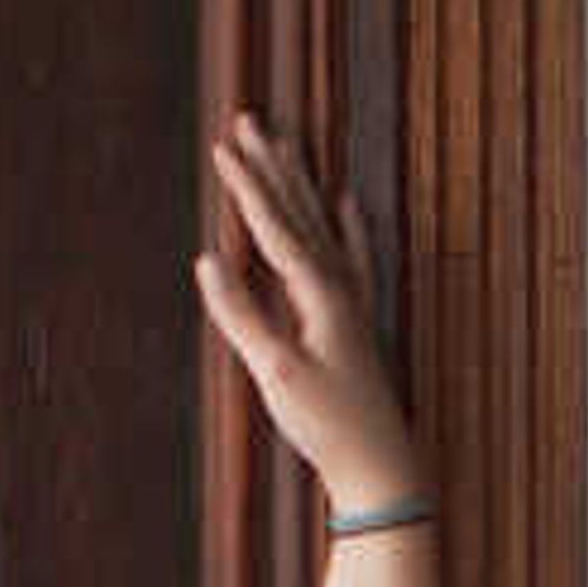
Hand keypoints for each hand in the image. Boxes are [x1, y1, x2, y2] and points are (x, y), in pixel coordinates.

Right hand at [194, 110, 423, 512]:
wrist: (379, 466)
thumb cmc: (328, 425)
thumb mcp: (276, 373)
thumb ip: (242, 315)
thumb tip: (208, 261)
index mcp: (320, 296)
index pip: (275, 228)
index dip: (247, 187)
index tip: (223, 146)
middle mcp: (340, 289)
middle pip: (301, 212)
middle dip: (272, 166)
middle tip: (249, 120)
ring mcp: (352, 303)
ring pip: (324, 226)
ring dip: (302, 184)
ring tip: (287, 144)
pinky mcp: (357, 322)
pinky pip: (354, 258)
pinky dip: (350, 227)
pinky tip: (349, 204)